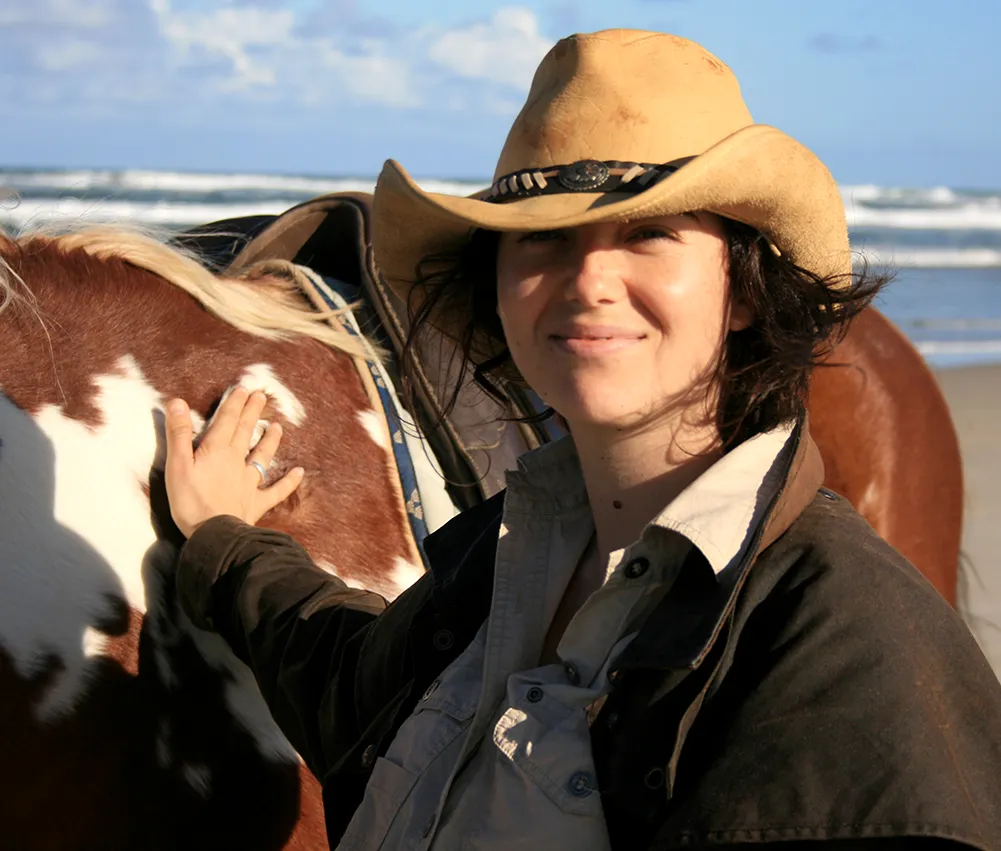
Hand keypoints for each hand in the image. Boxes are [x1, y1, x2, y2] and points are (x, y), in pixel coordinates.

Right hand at [164, 386, 304, 538]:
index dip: (234, 403)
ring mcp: (250, 482)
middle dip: (252, 412)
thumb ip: (178, 434)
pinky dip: (289, 482)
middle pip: (246, 432)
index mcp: (217, 451)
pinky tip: (300, 473)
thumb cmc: (190, 501)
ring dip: (271, 440)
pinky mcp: (257, 503)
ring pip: (263, 456)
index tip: (243, 388)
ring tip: (278, 426)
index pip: (227, 420)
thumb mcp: (176, 466)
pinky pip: (276, 491)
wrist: (215, 534)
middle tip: (261, 395)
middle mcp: (237, 461)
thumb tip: (177, 402)